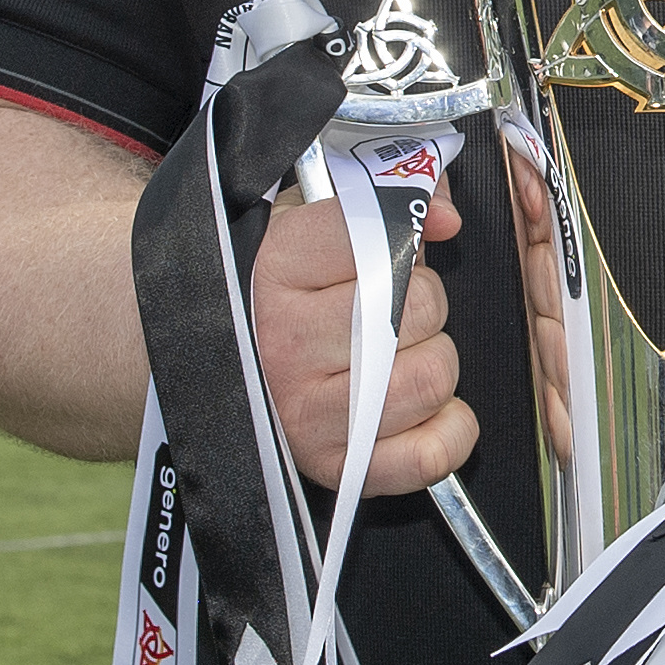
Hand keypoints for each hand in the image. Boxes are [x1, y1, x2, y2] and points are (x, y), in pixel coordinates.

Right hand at [254, 174, 476, 496]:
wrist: (217, 370)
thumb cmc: (283, 292)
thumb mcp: (309, 221)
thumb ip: (384, 198)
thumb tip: (446, 216)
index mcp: (275, 268)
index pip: (381, 234)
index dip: (405, 238)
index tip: (392, 248)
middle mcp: (284, 343)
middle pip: (420, 307)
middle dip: (424, 303)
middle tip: (394, 310)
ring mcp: (306, 413)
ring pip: (432, 377)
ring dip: (435, 365)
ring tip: (399, 358)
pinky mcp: (335, 467)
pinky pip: (431, 454)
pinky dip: (447, 430)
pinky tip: (421, 410)